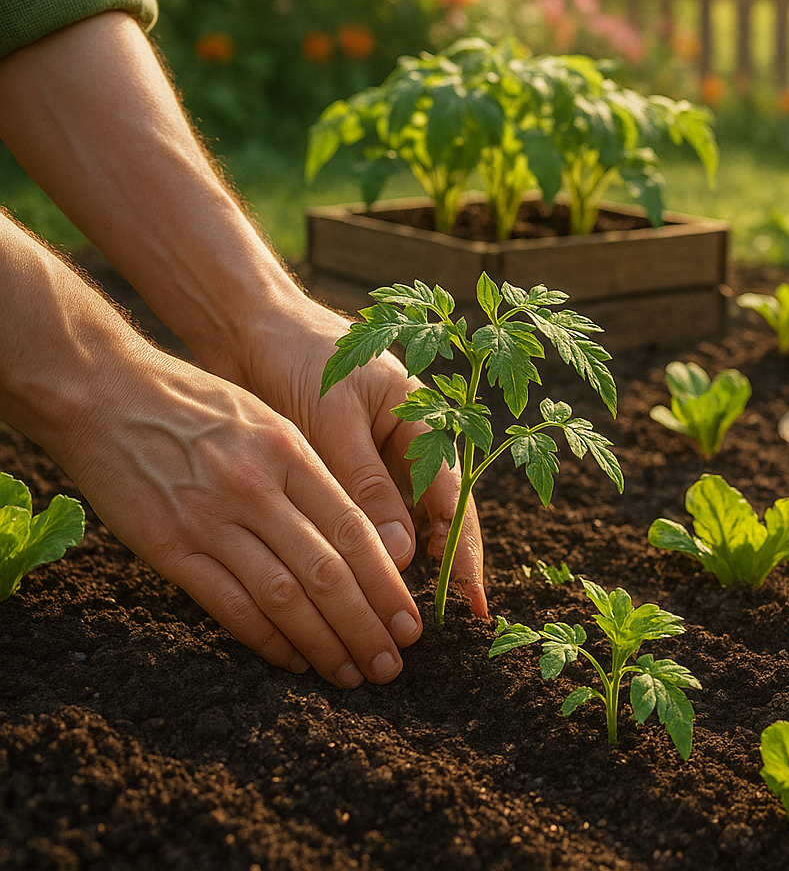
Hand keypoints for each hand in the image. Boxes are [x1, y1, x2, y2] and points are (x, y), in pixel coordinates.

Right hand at [60, 347, 422, 686]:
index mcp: (290, 455)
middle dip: (367, 625)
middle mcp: (256, 490)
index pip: (354, 532)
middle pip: (327, 572)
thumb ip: (313, 474)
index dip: (387, 585)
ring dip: (324, 643)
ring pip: (282, 597)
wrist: (102, 393)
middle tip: (392, 663)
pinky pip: (227, 605)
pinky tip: (294, 660)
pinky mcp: (165, 548)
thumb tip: (365, 535)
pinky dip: (266, 639)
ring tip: (353, 673)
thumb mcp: (269, 421)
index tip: (410, 622)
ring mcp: (208, 521)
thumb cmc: (195, 404)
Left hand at [214, 298, 488, 620]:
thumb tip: (403, 554)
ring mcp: (381, 460)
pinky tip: (363, 590)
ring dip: (404, 570)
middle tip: (447, 625)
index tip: (468, 602)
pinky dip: (367, 555)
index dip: (462, 552)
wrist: (251, 327)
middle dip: (444, 571)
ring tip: (401, 620)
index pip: (453, 497)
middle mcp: (412, 445)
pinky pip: (367, 521)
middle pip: (440, 518)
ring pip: (405, 525)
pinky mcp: (348, 471)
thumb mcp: (334, 419)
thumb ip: (367, 484)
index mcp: (425, 420)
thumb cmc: (298, 356)